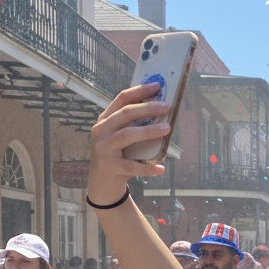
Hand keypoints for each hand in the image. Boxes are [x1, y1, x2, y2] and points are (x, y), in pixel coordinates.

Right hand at [88, 81, 170, 201]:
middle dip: (147, 108)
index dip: (139, 91)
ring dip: (148, 131)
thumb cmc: (118, 154)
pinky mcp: (109, 166)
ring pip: (127, 135)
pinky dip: (147, 168)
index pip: (122, 99)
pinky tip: (161, 169)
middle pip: (125, 114)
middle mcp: (101, 131)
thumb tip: (162, 111)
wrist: (102, 182)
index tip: (157, 86)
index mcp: (105, 119)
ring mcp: (103, 148)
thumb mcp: (121, 136)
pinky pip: (131, 166)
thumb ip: (134, 125)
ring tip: (167, 129)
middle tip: (167, 107)